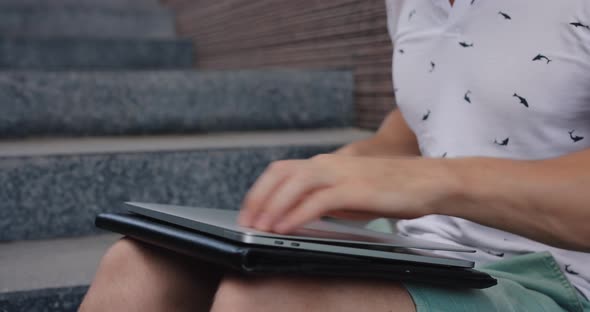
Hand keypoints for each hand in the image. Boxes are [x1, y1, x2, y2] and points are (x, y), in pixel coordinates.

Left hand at [238, 154, 459, 233]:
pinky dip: (297, 214)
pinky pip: (318, 201)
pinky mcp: (355, 189)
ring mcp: (342, 174)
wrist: (429, 181)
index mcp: (326, 163)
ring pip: (294, 184)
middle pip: (280, 173)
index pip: (282, 170)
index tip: (250, 211)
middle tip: (247, 222)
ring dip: (272, 206)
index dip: (261, 190)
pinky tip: (286, 227)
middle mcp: (329, 163)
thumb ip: (325, 200)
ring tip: (260, 227)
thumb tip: (300, 216)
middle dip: (258, 198)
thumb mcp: (351, 194)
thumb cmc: (392, 189)